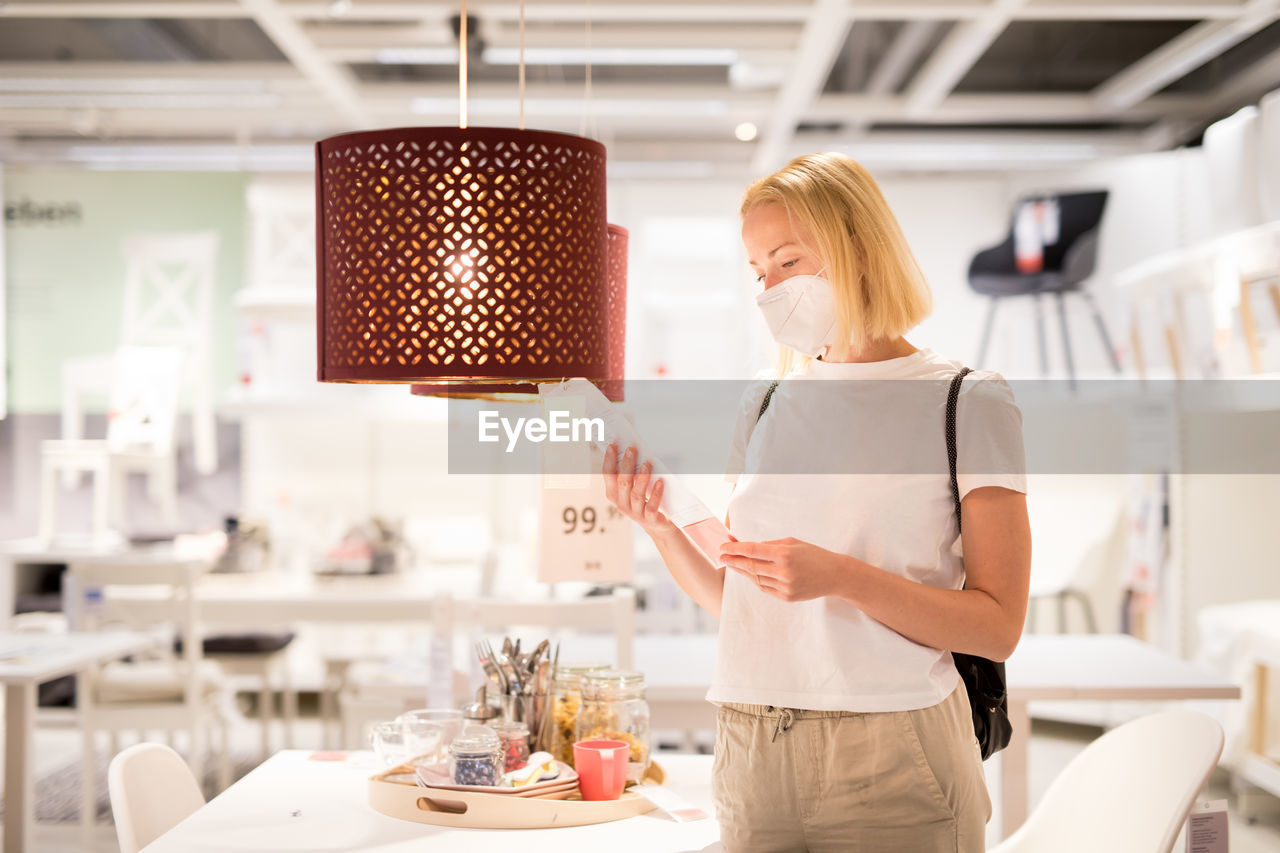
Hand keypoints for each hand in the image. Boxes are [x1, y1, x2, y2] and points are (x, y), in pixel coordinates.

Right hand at [602, 444, 676, 536]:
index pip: (608, 475)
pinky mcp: (649, 519)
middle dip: (626, 465)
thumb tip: (632, 450)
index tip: (612, 446)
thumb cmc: (644, 499)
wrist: (657, 524)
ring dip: (642, 478)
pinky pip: (652, 506)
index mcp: (614, 494)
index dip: (609, 461)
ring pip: (636, 494)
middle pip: (622, 483)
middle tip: (632, 450)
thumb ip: (631, 472)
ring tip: (648, 464)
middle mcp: (621, 504)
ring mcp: (635, 513)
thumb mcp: (634, 487)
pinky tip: (661, 482)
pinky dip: (656, 493)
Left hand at [719, 537, 847, 601]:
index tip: (723, 547)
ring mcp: (784, 586)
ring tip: (734, 565)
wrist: (835, 575)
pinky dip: (756, 581)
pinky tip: (750, 575)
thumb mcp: (793, 542)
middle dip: (733, 561)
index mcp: (784, 554)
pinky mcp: (787, 597)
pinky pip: (765, 588)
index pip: (752, 550)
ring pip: (756, 579)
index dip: (735, 549)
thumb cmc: (814, 554)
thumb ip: (771, 545)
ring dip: (743, 572)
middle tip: (722, 557)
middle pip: (750, 566)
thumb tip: (750, 548)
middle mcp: (782, 571)